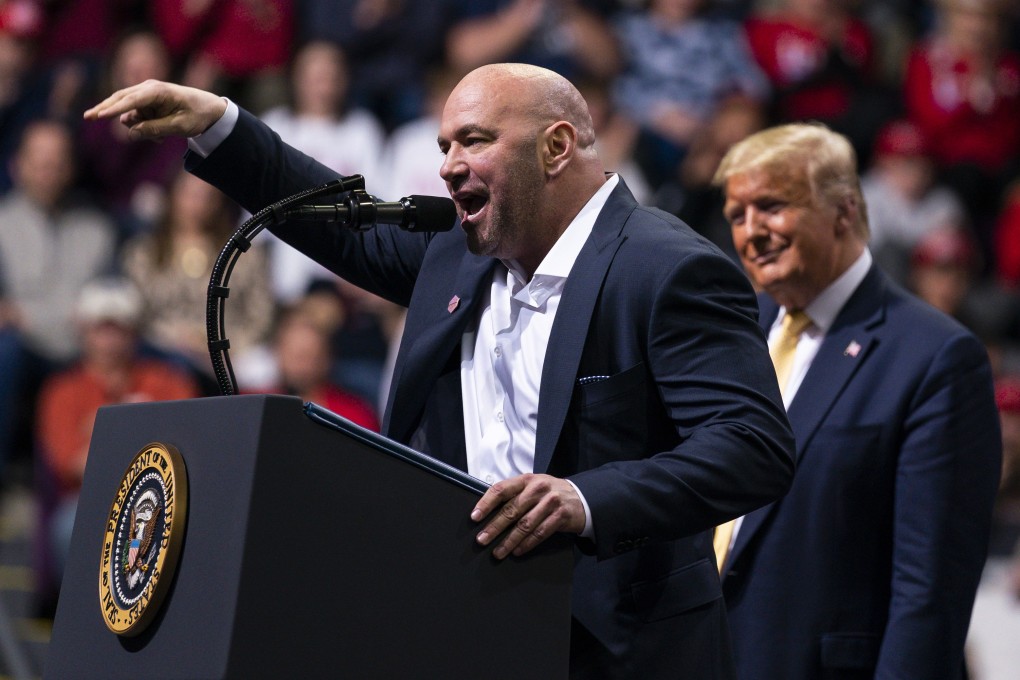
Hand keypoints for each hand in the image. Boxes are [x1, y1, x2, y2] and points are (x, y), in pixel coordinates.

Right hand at [83, 80, 226, 140]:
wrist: (209, 110)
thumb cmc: (197, 115)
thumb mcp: (180, 126)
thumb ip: (156, 129)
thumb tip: (131, 133)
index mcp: (158, 91)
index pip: (132, 100)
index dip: (114, 108)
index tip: (100, 116)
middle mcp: (148, 90)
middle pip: (119, 99)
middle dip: (104, 110)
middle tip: (87, 118)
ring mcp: (145, 97)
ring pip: (127, 114)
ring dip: (139, 128)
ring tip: (161, 138)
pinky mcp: (145, 105)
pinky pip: (136, 120)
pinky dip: (144, 129)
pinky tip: (160, 135)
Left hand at [471, 473, 584, 558]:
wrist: (581, 497)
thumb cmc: (549, 493)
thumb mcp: (533, 486)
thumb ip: (514, 494)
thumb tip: (487, 512)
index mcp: (526, 479)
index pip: (501, 489)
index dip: (486, 503)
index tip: (475, 517)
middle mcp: (538, 488)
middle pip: (511, 509)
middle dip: (494, 527)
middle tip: (482, 539)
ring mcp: (550, 502)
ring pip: (525, 524)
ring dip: (509, 541)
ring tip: (497, 552)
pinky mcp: (561, 516)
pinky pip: (540, 533)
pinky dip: (527, 544)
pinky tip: (517, 551)